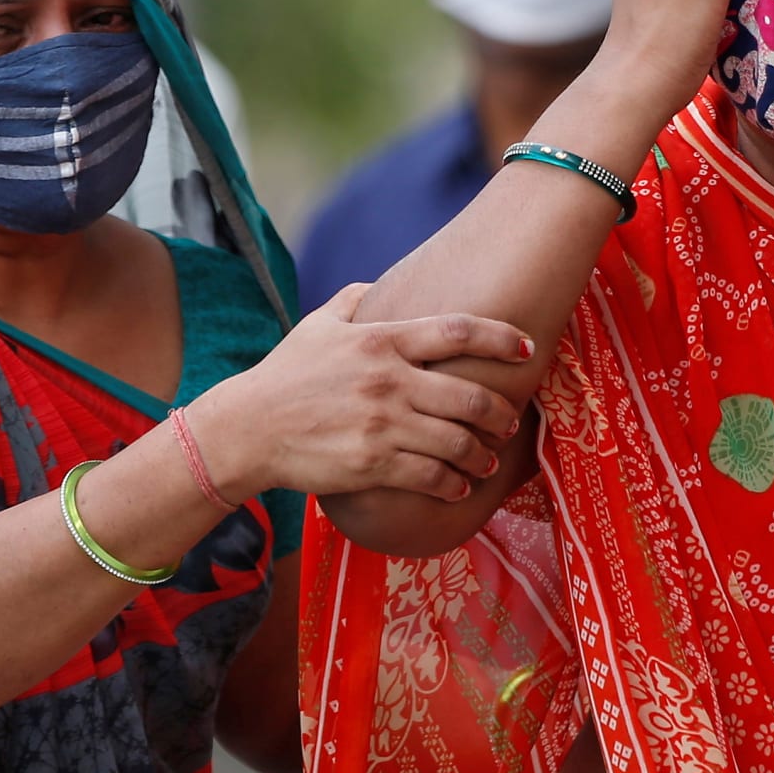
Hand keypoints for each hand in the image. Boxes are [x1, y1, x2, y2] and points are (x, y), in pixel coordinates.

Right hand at [186, 285, 534, 503]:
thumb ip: (354, 302)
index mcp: (382, 340)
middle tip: (508, 421)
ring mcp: (383, 425)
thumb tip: (375, 286)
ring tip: (487, 460)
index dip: (501, 338)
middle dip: (500, 412)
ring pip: (457, 442)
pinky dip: (453, 484)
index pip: (458, 332)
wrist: (246, 429)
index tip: (527, 347)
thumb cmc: (285, 375)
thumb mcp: (318, 326)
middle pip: (470, 396)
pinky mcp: (373, 464)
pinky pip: (430, 477)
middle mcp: (389, 381)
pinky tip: (458, 487)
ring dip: (482, 455)